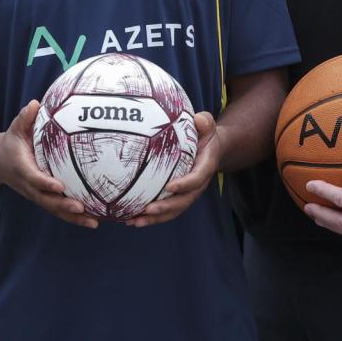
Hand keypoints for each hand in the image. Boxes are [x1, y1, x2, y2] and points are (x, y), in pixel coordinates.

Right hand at [0, 101, 97, 228]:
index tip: (59, 186)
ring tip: (94, 222)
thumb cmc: (11, 143)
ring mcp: (36, 195)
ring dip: (73, 218)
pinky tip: (95, 220)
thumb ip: (25, 117)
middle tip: (80, 208)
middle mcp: (29, 186)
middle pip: (46, 200)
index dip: (45, 183)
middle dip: (63, 206)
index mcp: (22, 169)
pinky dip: (75, 217)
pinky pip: (59, 210)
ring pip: (54, 210)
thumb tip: (36, 103)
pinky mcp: (43, 199)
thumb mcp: (15, 128)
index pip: (34, 178)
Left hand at [133, 112, 221, 227]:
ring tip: (133, 221)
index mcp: (205, 168)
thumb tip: (198, 119)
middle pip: (183, 201)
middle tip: (148, 209)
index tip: (169, 186)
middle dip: (166, 208)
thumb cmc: (204, 134)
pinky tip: (130, 218)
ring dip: (154, 218)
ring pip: (173, 210)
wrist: (211, 149)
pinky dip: (149, 217)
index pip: (196, 179)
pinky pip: (165, 210)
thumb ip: (205, 122)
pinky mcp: (177, 196)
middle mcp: (197, 185)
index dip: (184, 184)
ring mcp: (187, 193)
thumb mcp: (208, 125)